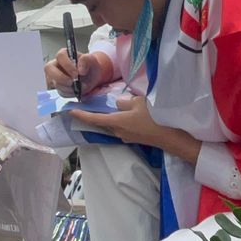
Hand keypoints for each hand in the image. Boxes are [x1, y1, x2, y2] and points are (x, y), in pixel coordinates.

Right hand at [45, 49, 111, 97]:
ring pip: (56, 83)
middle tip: (73, 82)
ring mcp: (54, 77)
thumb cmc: (89, 66)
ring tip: (81, 87)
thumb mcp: (91, 60)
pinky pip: (60, 92)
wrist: (91, 76)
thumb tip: (80, 69)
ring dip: (69, 88)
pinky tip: (77, 91)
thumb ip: (86, 60)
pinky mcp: (57, 87)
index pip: (60, 56)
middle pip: (49, 69)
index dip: (67, 65)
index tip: (76, 73)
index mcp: (64, 55)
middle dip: (61, 78)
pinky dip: (70, 94)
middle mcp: (56, 65)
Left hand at [69, 95, 195, 159]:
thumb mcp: (139, 103)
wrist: (170, 137)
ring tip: (105, 108)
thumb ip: (125, 102)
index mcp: (117, 122)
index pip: (94, 119)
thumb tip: (118, 103)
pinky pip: (122, 127)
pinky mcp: (134, 138)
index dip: (81, 115)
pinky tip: (125, 114)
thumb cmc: (154, 118)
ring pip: (113, 125)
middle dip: (93, 115)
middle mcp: (118, 132)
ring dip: (108, 118)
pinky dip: (119, 120)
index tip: (70, 111)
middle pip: (102, 123)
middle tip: (85, 106)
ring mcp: (126, 136)